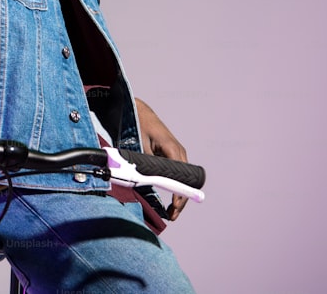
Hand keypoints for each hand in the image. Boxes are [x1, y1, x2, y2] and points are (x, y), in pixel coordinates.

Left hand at [135, 97, 188, 220]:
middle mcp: (179, 153)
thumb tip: (144, 180)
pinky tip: (170, 199)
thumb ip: (146, 162)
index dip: (180, 195)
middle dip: (181, 200)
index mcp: (173, 150)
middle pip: (186, 182)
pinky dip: (175, 188)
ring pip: (182, 180)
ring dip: (179, 196)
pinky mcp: (172, 156)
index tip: (175, 208)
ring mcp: (177, 155)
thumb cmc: (140, 125)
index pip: (182, 178)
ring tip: (171, 211)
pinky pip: (177, 175)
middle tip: (172, 215)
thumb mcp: (141, 144)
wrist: (139, 112)